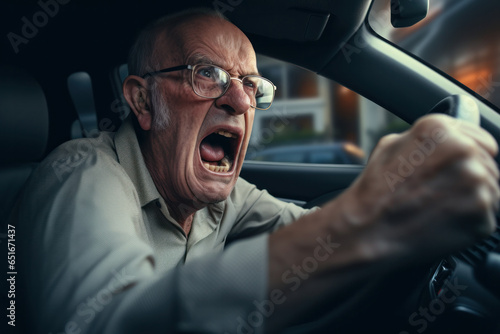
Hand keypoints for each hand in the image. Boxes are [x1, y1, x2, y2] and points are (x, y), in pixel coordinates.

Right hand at [340, 113, 499, 262]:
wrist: (368, 230)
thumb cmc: (375, 191)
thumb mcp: (391, 145)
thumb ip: (427, 138)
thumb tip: (450, 135)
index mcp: (441, 130)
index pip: (481, 138)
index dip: (467, 154)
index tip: (456, 168)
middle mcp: (464, 151)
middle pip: (488, 163)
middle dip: (468, 176)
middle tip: (439, 191)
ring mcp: (476, 184)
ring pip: (490, 189)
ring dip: (471, 197)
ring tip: (439, 206)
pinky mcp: (482, 215)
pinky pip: (487, 215)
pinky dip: (470, 219)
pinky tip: (444, 220)